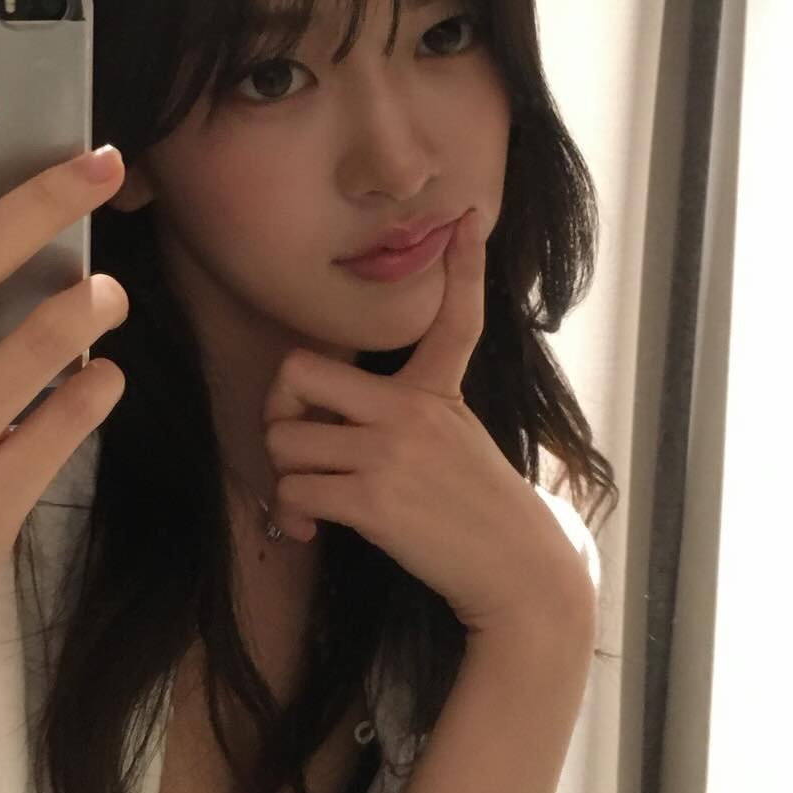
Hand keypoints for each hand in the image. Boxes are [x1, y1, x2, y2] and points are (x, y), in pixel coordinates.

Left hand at [262, 208, 597, 646]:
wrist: (514, 570)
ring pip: (284, 442)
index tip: (468, 223)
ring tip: (309, 499)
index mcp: (436, 390)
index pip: (455, 318)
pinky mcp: (375, 500)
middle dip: (277, 410)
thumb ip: (412, 414)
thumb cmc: (478, 510)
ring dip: (284, 476)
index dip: (464, 269)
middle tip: (296, 441)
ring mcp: (391, 452)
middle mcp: (410, 410)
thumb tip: (346, 422)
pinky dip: (292, 514)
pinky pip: (294, 490)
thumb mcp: (460, 439)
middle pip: (298, 372)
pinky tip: (313, 530)